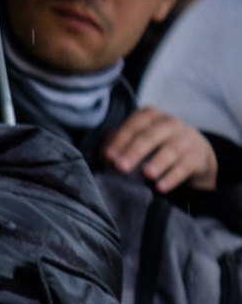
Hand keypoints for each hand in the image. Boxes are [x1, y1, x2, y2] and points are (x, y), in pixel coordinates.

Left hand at [103, 106, 217, 192]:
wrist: (195, 152)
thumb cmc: (156, 144)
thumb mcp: (139, 138)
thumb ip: (120, 142)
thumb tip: (105, 156)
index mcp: (150, 116)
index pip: (135, 123)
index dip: (121, 138)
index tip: (108, 156)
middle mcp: (169, 123)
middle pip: (151, 135)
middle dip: (135, 150)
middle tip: (121, 166)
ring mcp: (186, 139)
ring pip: (172, 149)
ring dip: (158, 162)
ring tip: (146, 174)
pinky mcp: (197, 157)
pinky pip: (185, 167)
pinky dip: (172, 177)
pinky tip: (161, 187)